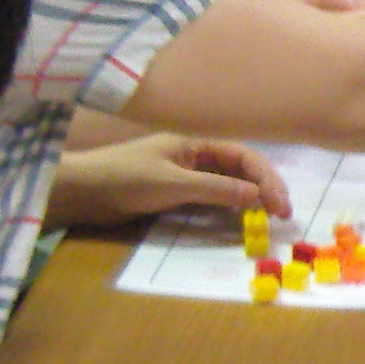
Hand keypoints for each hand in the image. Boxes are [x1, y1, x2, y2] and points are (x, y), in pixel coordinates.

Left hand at [51, 134, 292, 228]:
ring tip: (268, 219)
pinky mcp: (173, 196)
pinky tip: (239, 221)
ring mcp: (184, 176)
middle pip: (239, 169)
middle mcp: (193, 156)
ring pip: (227, 185)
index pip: (242, 156)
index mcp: (194, 143)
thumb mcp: (173, 183)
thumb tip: (258, 196)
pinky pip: (210, 199)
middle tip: (283, 215)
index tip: (280, 204)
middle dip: (263, 188)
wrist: (81, 192)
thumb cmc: (124, 178)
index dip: (266, 178)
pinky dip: (228, 209)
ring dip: (249, 199)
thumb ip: (215, 189)